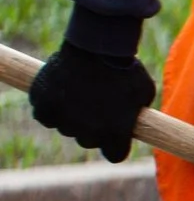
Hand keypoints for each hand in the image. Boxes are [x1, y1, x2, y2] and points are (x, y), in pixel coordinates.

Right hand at [28, 43, 156, 163]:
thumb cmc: (126, 68)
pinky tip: (57, 94)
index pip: (114, 155)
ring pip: (65, 127)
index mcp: (115, 135)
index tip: (115, 131)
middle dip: (92, 128)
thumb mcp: (144, 94)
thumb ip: (137, 114)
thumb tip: (135, 122)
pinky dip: (48, 107)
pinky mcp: (44, 103)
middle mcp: (88, 132)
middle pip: (88, 141)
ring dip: (70, 116)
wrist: (97, 46)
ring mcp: (64, 118)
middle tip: (95, 105)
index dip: (115, 143)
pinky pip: (43, 115)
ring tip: (78, 93)